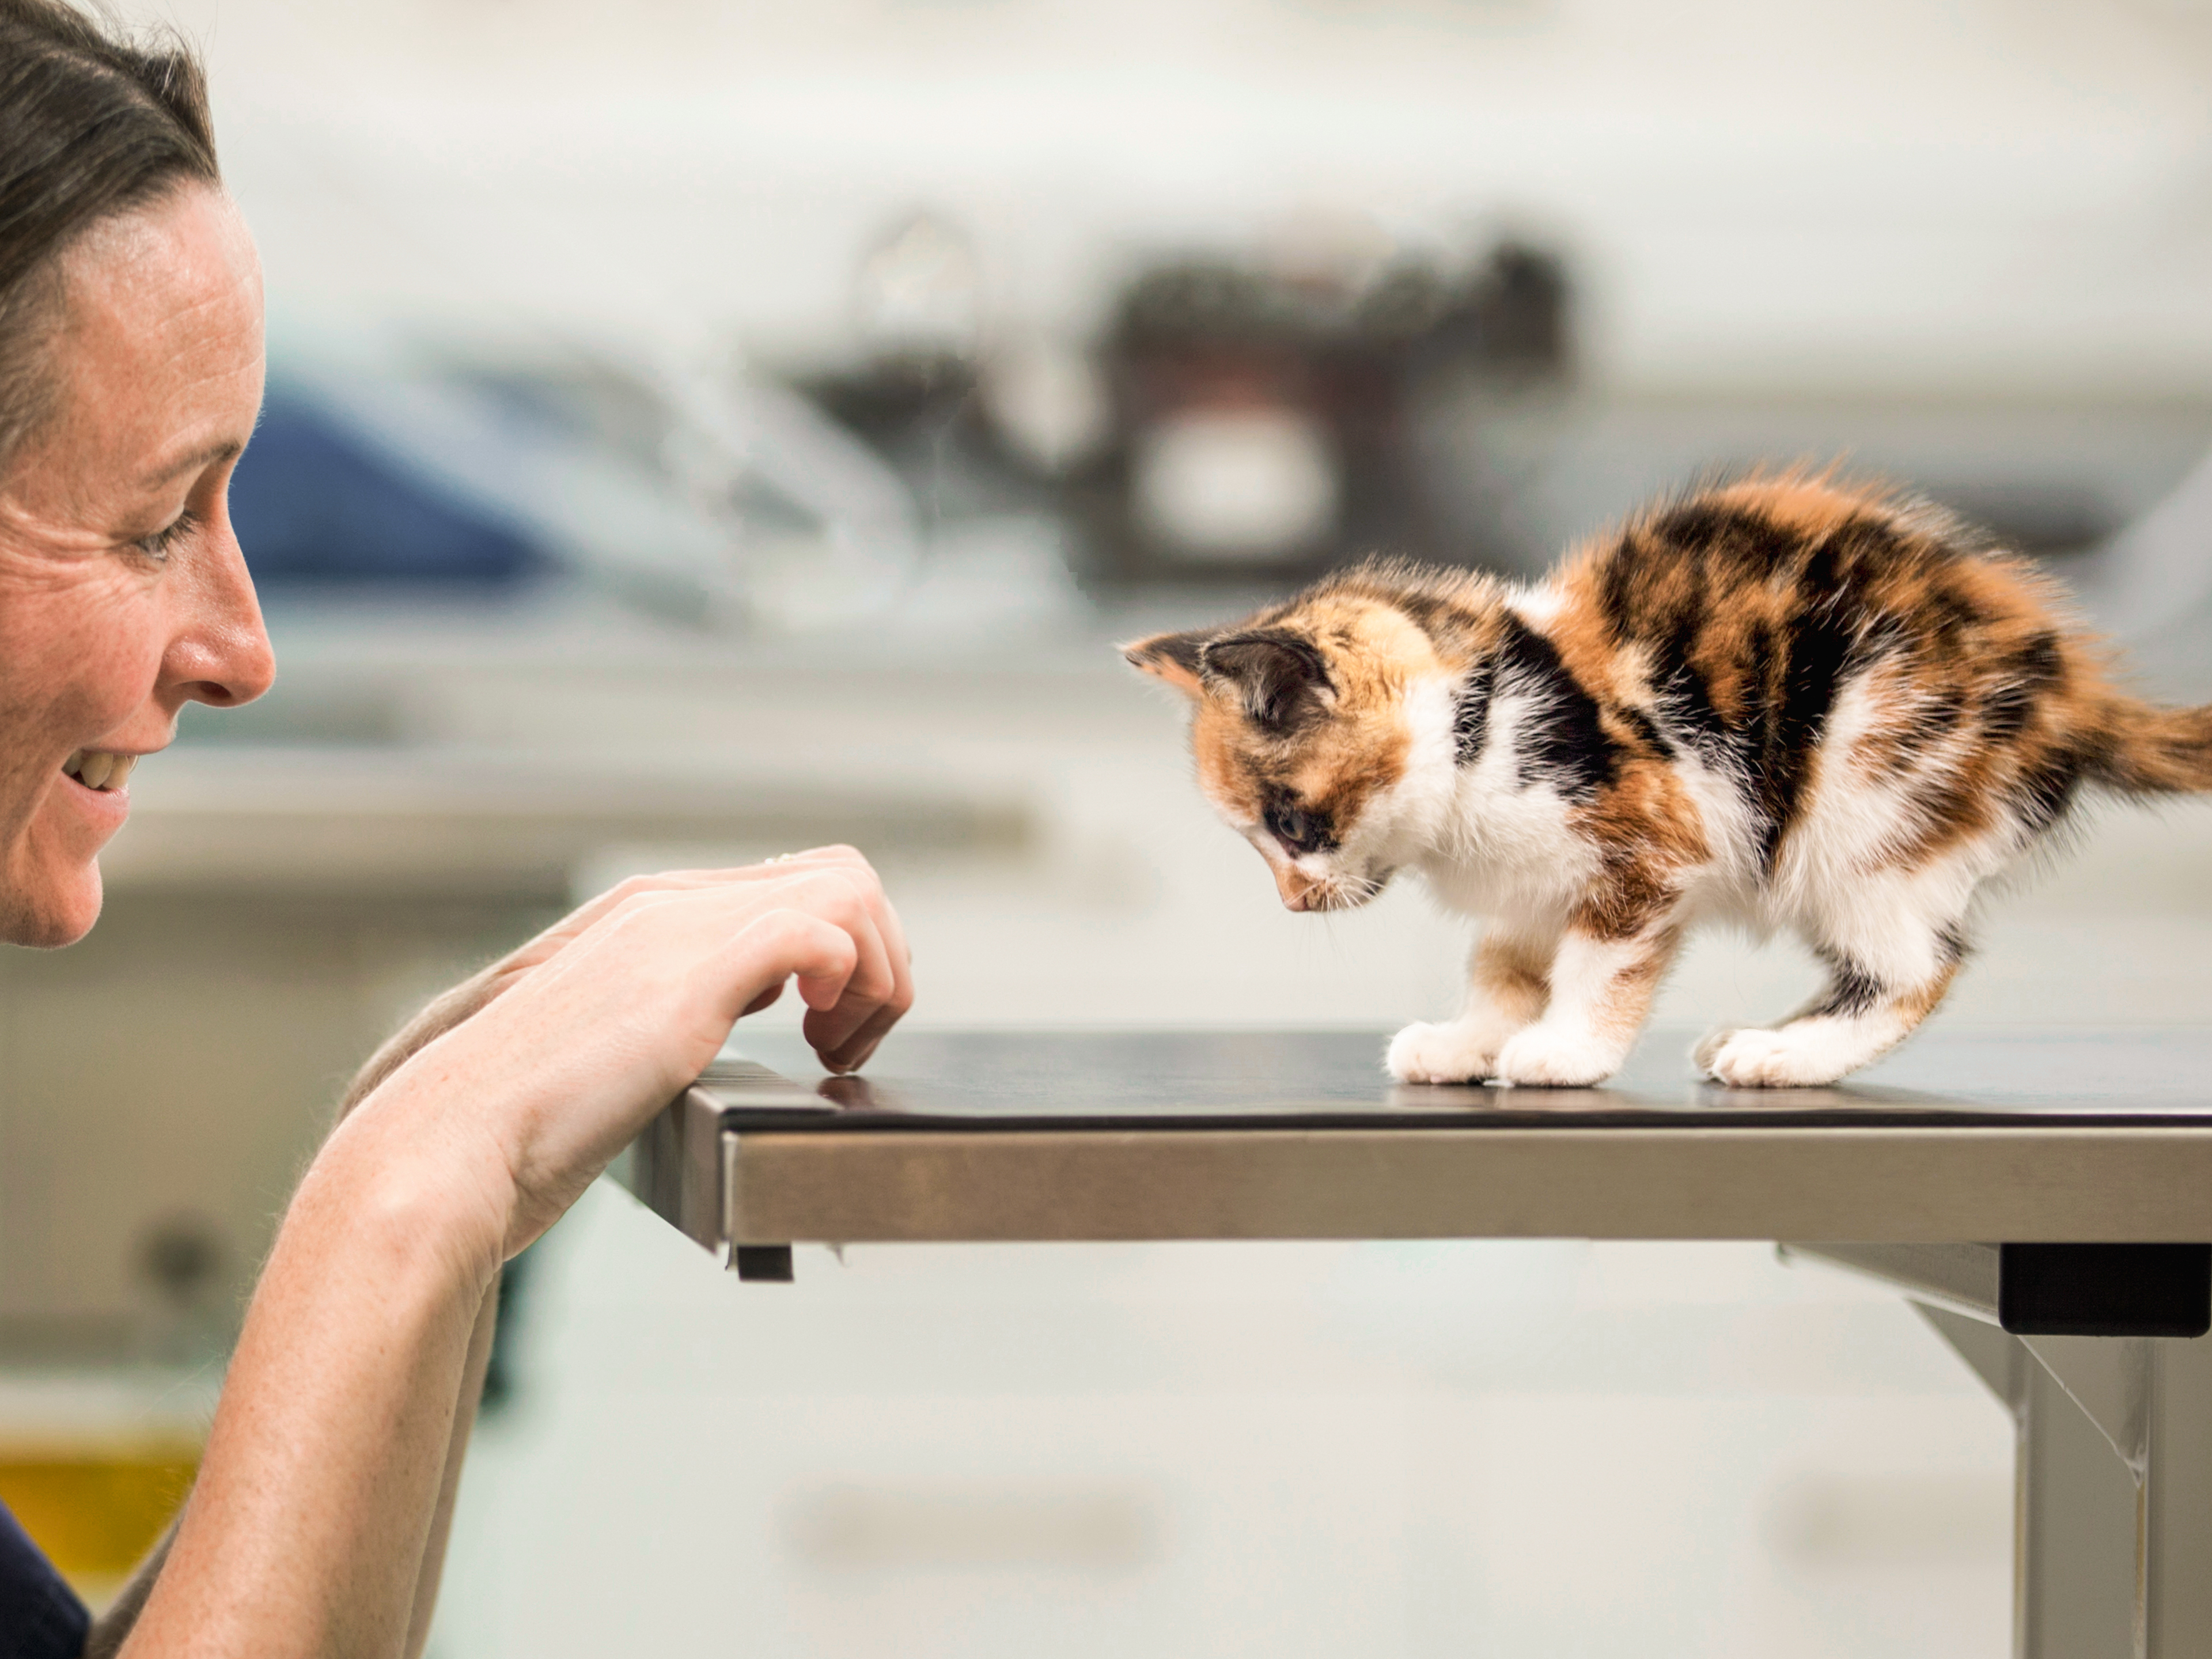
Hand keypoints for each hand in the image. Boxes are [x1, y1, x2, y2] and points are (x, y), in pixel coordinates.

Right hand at [356, 853, 914, 1255]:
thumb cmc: (518, 1121)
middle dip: (878, 958)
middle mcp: (670, 906)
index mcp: (651, 915)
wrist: (447, 1145)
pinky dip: (849, 980)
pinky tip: (816, 1039)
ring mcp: (678, 936)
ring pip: (849, 891)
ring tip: (839, 1050)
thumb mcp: (614, 1039)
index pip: (795, 885)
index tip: (826, 1032)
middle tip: (846, 1044)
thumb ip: (676, 1006)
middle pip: (841, 874)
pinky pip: (819, 933)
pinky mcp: (688, 985)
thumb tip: (749, 1002)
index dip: (841, 955)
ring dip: (877, 974)